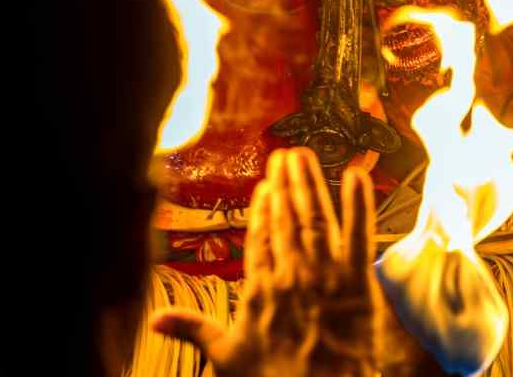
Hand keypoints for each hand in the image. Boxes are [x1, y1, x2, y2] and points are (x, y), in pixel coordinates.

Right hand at [152, 148, 379, 375]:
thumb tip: (154, 319)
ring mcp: (324, 274)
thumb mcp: (226, 355)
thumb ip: (192, 328)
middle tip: (285, 157)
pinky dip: (358, 205)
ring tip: (304, 157)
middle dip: (285, 185)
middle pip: (287, 219)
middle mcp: (290, 273)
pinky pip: (358, 236)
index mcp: (260, 287)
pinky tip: (357, 176)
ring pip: (316, 218)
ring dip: (310, 185)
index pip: (260, 238)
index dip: (262, 210)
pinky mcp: (356, 281)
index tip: (264, 186)